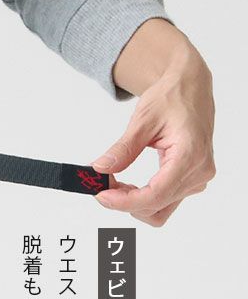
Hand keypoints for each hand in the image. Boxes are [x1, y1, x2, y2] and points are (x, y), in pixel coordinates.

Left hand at [91, 19, 215, 226]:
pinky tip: (127, 186)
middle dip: (124, 201)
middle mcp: (198, 172)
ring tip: (114, 184)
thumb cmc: (172, 97)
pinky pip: (163, 201)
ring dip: (132, 203)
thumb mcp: (142, 121)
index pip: (155, 195)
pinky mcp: (190, 180)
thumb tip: (99, 169)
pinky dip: (142, 199)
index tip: (100, 195)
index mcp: (190, 156)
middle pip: (155, 207)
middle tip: (101, 184)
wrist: (190, 88)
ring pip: (159, 211)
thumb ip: (122, 149)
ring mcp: (197, 179)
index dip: (124, 202)